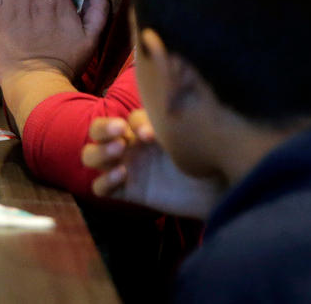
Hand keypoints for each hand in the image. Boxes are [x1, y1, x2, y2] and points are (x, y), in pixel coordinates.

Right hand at [82, 110, 222, 218]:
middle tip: (120, 132)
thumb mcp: (191, 134)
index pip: (129, 118)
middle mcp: (132, 145)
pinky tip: (122, 176)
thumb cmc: (209, 157)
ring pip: (91, 157)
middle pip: (97, 131)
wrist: (219, 191)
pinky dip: (105, 181)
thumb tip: (154, 121)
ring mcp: (128, 168)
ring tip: (119, 152)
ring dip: (99, 152)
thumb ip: (174, 122)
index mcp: (147, 127)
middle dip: (102, 129)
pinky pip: (101, 188)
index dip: (135, 122)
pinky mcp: (129, 192)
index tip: (152, 134)